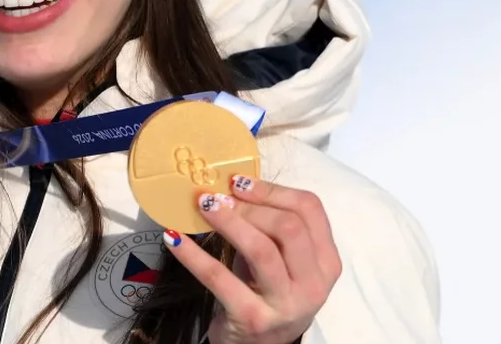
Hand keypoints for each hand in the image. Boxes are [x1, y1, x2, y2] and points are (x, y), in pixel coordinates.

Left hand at [161, 176, 340, 343]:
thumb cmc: (268, 294)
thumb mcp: (282, 262)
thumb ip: (270, 229)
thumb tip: (231, 186)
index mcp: (325, 262)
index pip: (310, 209)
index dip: (272, 189)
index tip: (238, 182)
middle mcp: (313, 284)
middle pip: (289, 227)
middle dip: (250, 205)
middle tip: (218, 198)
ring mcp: (285, 304)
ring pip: (261, 249)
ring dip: (228, 222)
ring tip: (203, 207)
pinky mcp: (252, 319)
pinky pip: (220, 278)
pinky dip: (193, 255)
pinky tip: (174, 239)